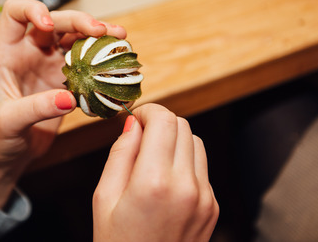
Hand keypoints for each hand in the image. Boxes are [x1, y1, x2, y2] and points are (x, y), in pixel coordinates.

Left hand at [0, 0, 126, 207]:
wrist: (10, 153)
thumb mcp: (9, 122)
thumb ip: (35, 108)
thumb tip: (69, 98)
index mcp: (8, 53)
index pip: (15, 12)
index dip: (32, 9)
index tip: (48, 25)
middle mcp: (31, 52)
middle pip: (56, 22)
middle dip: (79, 21)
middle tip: (103, 31)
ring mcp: (50, 65)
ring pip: (76, 39)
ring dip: (98, 36)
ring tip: (121, 37)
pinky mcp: (66, 81)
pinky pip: (87, 65)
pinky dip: (102, 63)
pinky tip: (117, 65)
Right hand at [93, 104, 218, 241]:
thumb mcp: (104, 198)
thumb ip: (120, 154)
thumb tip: (133, 123)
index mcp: (154, 182)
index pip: (164, 120)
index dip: (148, 111)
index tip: (135, 119)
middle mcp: (187, 186)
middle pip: (182, 125)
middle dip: (160, 123)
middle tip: (140, 135)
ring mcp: (205, 197)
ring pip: (196, 141)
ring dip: (174, 139)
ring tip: (152, 157)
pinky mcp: (213, 206)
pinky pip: (201, 166)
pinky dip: (185, 160)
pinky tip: (166, 177)